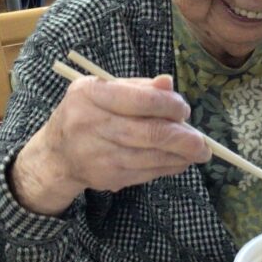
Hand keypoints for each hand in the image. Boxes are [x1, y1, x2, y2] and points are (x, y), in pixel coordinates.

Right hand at [10, 74, 211, 214]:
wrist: (57, 154)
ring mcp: (99, 155)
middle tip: (203, 142)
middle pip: (149, 134)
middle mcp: (92, 125)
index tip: (184, 109)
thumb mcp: (105, 90)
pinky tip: (179, 161)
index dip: (170, 106)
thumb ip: (139, 87)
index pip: (141, 101)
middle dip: (183, 139)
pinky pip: (147, 173)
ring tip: (198, 152)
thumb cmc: (88, 113)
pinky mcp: (108, 176)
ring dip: (181, 156)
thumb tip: (169, 84)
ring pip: (152, 157)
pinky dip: (168, 167)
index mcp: (91, 95)